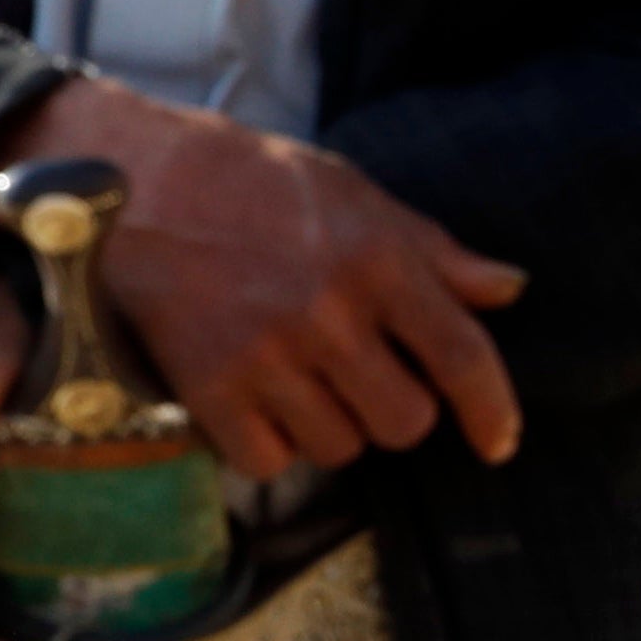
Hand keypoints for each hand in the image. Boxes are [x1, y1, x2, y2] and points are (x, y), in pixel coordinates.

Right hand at [0, 76, 528, 478]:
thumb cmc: (251, 182)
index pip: (463, 358)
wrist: (133, 181)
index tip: (497, 443)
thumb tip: (507, 290)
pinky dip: (269, 443)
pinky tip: (255, 403)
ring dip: (330, 425)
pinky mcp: (208, 386)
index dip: (492, 411)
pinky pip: (268, 460)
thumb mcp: (353, 195)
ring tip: (301, 383)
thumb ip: (432, 249)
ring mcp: (265, 354)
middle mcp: (328, 312)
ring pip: (340, 446)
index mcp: (377, 259)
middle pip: (404, 420)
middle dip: (392, 408)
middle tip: (360, 378)